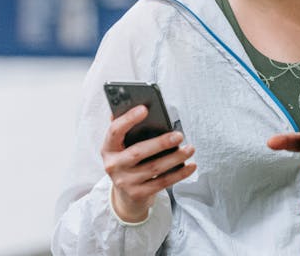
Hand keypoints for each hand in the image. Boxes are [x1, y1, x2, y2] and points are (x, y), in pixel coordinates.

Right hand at [101, 105, 196, 222]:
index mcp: (108, 148)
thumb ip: (129, 128)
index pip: (115, 131)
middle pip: (138, 152)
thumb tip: (139, 105)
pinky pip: (162, 182)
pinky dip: (179, 174)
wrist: (126, 195)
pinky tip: (191, 165)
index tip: (144, 108)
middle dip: (161, 143)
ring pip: (154, 168)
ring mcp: (124, 182)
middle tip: (180, 135)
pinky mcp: (138, 194)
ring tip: (190, 149)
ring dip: (175, 158)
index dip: (128, 119)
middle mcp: (113, 166)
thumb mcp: (123, 146)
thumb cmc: (130, 161)